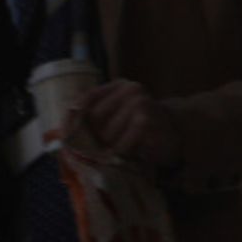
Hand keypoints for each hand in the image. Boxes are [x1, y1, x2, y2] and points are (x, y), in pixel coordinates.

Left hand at [64, 78, 183, 174]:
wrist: (178, 132)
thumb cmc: (142, 129)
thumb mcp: (119, 118)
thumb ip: (96, 120)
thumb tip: (63, 134)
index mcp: (118, 86)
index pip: (85, 99)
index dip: (71, 119)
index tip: (64, 137)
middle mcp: (129, 89)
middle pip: (94, 119)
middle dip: (90, 138)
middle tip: (90, 153)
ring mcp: (140, 103)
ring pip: (107, 133)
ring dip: (107, 149)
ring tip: (110, 155)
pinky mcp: (146, 121)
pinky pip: (122, 144)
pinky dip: (120, 153)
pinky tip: (124, 156)